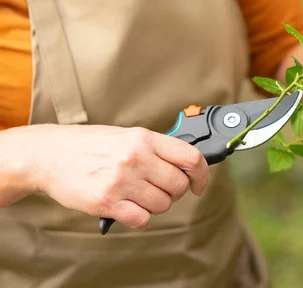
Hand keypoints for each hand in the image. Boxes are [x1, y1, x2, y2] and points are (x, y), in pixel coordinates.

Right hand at [0, 124, 208, 228]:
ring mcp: (121, 181)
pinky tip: (128, 208)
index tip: (198, 183)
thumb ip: (155, 148)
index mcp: (144, 138)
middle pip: (179, 185)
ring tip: (138, 196)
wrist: (48, 154)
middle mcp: (136, 158)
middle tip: (159, 189)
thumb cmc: (89, 145)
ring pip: (162, 205)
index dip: (202, 174)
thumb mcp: (126, 136)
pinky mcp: (106, 202)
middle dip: (174, 192)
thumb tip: (186, 164)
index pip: (191, 157)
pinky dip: (139, 217)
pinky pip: (142, 219)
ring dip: (155, 205)